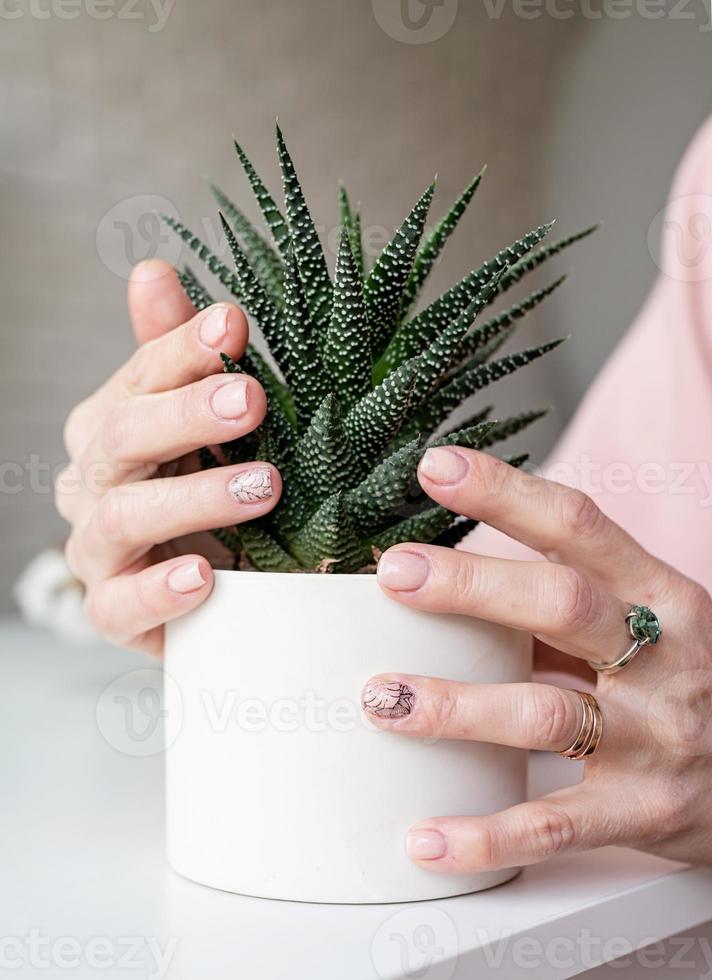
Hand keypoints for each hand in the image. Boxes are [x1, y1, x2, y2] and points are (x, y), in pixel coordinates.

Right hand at [55, 260, 281, 654]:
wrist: (197, 586)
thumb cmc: (199, 489)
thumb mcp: (200, 422)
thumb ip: (176, 356)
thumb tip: (151, 269)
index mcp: (109, 424)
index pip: (138, 376)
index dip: (181, 349)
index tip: (233, 324)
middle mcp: (93, 482)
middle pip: (122, 436)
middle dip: (187, 414)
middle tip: (252, 400)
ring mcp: (97, 550)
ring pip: (123, 517)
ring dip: (193, 498)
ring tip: (263, 487)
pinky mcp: (114, 612)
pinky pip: (120, 606)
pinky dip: (161, 591)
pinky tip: (206, 577)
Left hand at [364, 446, 711, 870]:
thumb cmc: (683, 683)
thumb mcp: (646, 624)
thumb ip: (564, 602)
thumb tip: (446, 570)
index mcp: (661, 596)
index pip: (580, 525)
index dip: (505, 492)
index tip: (435, 466)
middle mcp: (664, 659)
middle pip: (562, 605)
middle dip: (471, 586)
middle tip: (394, 574)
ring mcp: (654, 739)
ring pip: (544, 715)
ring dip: (454, 707)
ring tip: (381, 697)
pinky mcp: (641, 813)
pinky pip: (553, 826)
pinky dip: (484, 837)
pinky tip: (424, 839)